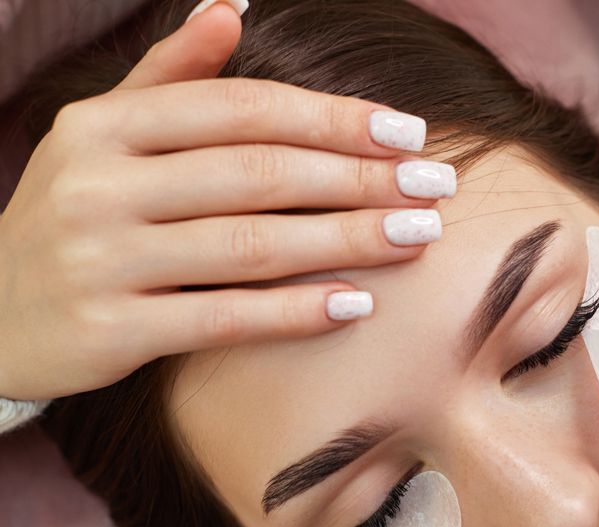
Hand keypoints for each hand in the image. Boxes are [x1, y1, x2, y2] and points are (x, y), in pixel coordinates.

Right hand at [0, 2, 449, 401]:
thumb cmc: (71, 219)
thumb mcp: (101, 138)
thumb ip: (168, 78)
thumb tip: (231, 6)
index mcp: (105, 127)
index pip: (241, 111)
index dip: (331, 119)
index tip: (407, 132)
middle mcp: (99, 185)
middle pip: (258, 173)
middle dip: (359, 178)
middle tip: (436, 187)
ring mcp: (101, 259)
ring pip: (250, 244)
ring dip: (346, 240)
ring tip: (417, 238)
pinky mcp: (111, 330)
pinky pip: (223, 317)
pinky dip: (294, 311)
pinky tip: (356, 304)